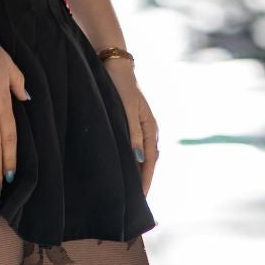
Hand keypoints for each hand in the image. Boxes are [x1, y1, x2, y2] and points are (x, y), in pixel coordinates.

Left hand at [104, 59, 158, 187]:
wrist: (114, 62)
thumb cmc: (119, 84)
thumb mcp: (125, 107)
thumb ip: (132, 132)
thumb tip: (139, 157)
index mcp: (150, 127)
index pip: (150, 161)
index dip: (146, 180)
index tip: (141, 198)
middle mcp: (149, 128)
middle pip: (149, 161)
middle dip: (144, 180)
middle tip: (136, 202)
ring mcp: (141, 125)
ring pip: (143, 155)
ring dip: (138, 171)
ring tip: (130, 190)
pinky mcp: (131, 121)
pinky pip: (135, 146)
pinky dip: (132, 160)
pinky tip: (124, 166)